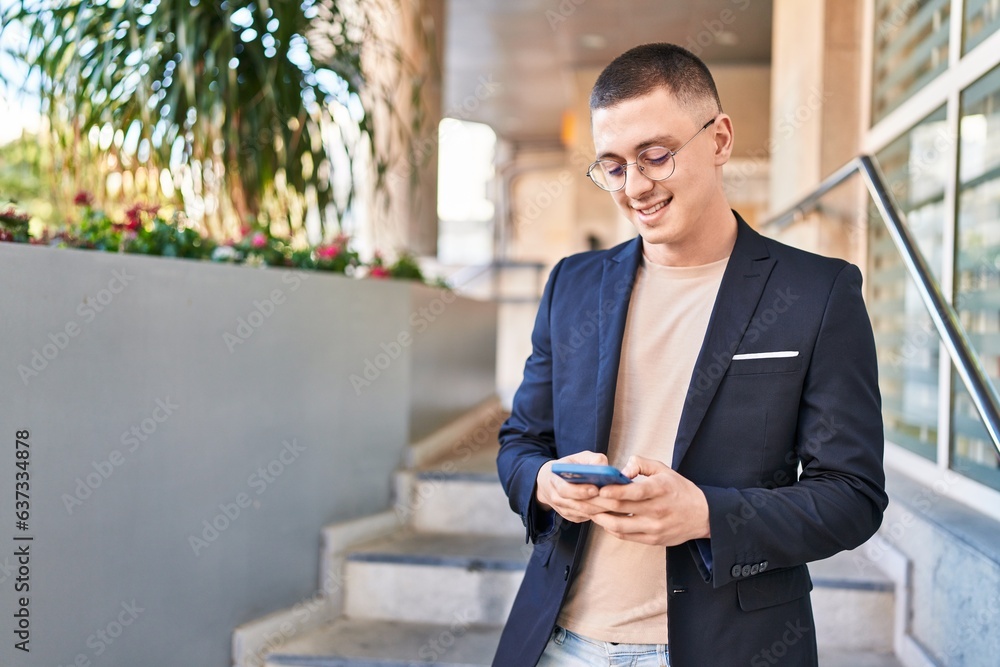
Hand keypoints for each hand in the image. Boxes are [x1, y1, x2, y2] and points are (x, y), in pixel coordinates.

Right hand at [535, 451, 615, 523]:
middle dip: (599, 502)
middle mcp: (557, 499)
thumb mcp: (577, 458)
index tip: (596, 489)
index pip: (565, 490)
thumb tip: (604, 467)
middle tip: (616, 498)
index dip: (581, 491)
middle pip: (580, 505)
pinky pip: (589, 518)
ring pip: (586, 513)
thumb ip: (592, 459)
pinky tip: (614, 508)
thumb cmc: (568, 467)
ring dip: (603, 509)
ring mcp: (565, 511)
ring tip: (618, 503)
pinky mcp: (573, 518)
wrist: (550, 482)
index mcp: (554, 481)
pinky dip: (602, 514)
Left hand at [588, 455, 710, 545]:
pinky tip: (602, 520)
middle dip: (598, 503)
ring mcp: (654, 528)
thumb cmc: (680, 490)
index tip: (599, 489)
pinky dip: (611, 528)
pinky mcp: (652, 540)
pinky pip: (626, 536)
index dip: (615, 491)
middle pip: (621, 509)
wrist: (703, 515)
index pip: (635, 492)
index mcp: (661, 490)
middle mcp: (657, 510)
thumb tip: (621, 470)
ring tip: (588, 509)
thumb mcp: (664, 470)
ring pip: (620, 526)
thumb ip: (641, 464)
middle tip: (582, 497)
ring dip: (600, 518)